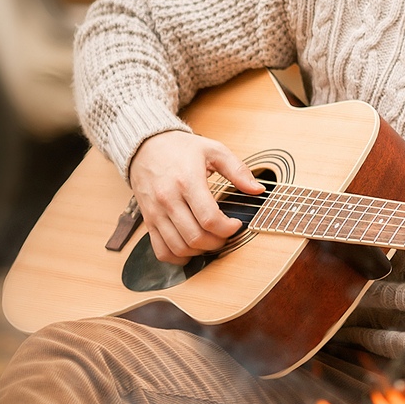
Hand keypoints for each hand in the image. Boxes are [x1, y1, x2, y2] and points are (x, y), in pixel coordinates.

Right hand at [128, 129, 264, 264]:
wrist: (146, 146)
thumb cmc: (182, 148)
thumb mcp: (214, 150)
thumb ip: (238, 170)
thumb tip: (258, 190)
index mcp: (187, 182)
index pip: (209, 219)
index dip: (228, 228)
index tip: (237, 224)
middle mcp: (168, 200)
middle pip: (195, 237)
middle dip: (218, 242)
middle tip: (227, 234)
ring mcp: (155, 212)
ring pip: (179, 247)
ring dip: (200, 251)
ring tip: (212, 240)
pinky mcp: (148, 220)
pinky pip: (160, 250)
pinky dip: (177, 257)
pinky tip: (191, 249)